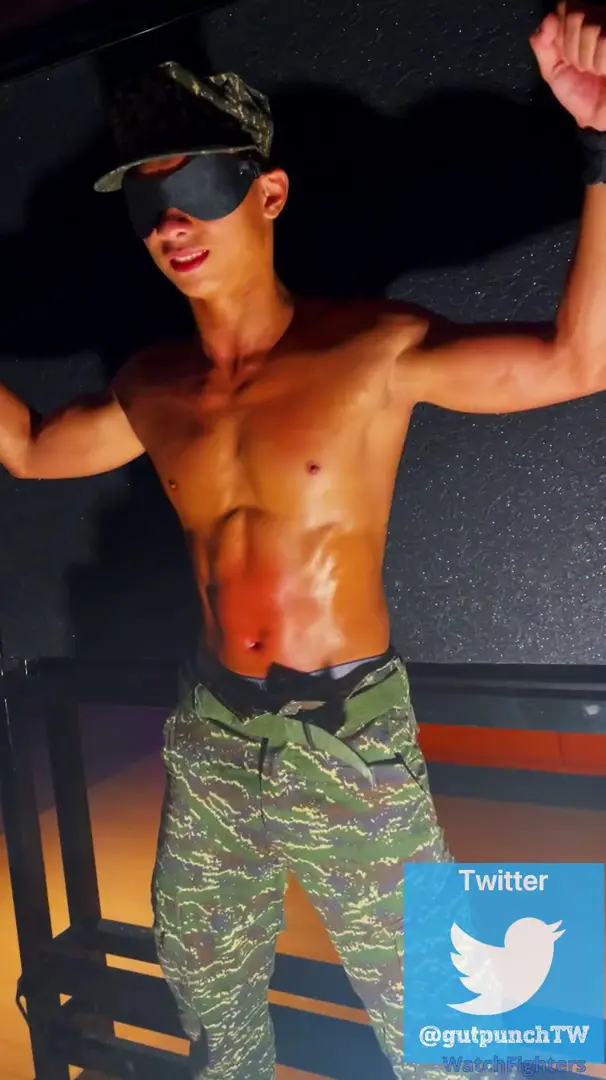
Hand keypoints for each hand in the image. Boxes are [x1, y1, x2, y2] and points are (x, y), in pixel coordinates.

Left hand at [530, 3, 605, 129]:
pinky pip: (604, 42)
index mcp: (578, 23)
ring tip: (595, 71)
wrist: (601, 115)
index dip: (560, 35)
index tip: (566, 56)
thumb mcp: (553, 71)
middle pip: (575, 16)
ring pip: (591, 29)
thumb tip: (547, 19)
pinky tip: (605, 71)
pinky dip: (601, 64)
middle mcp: (598, 18)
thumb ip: (543, 45)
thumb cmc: (580, 93)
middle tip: (582, 67)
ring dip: (588, 59)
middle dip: (572, 50)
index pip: (564, 8)